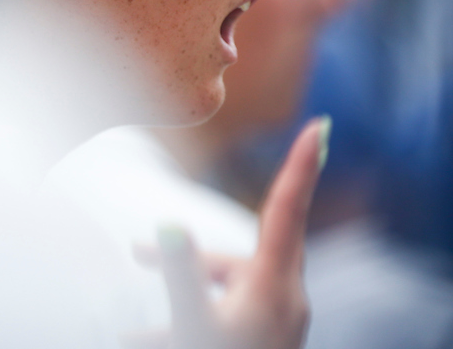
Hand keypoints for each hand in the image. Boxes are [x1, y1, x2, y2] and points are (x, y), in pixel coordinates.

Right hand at [126, 115, 330, 348]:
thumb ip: (182, 276)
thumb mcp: (195, 326)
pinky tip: (144, 338)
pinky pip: (232, 313)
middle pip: (242, 251)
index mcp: (275, 287)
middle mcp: (286, 299)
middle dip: (194, 253)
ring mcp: (281, 323)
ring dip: (187, 291)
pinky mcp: (270, 339)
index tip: (319, 125)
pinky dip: (197, 316)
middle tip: (137, 254)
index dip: (300, 165)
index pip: (287, 209)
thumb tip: (171, 225)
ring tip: (133, 326)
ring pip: (232, 285)